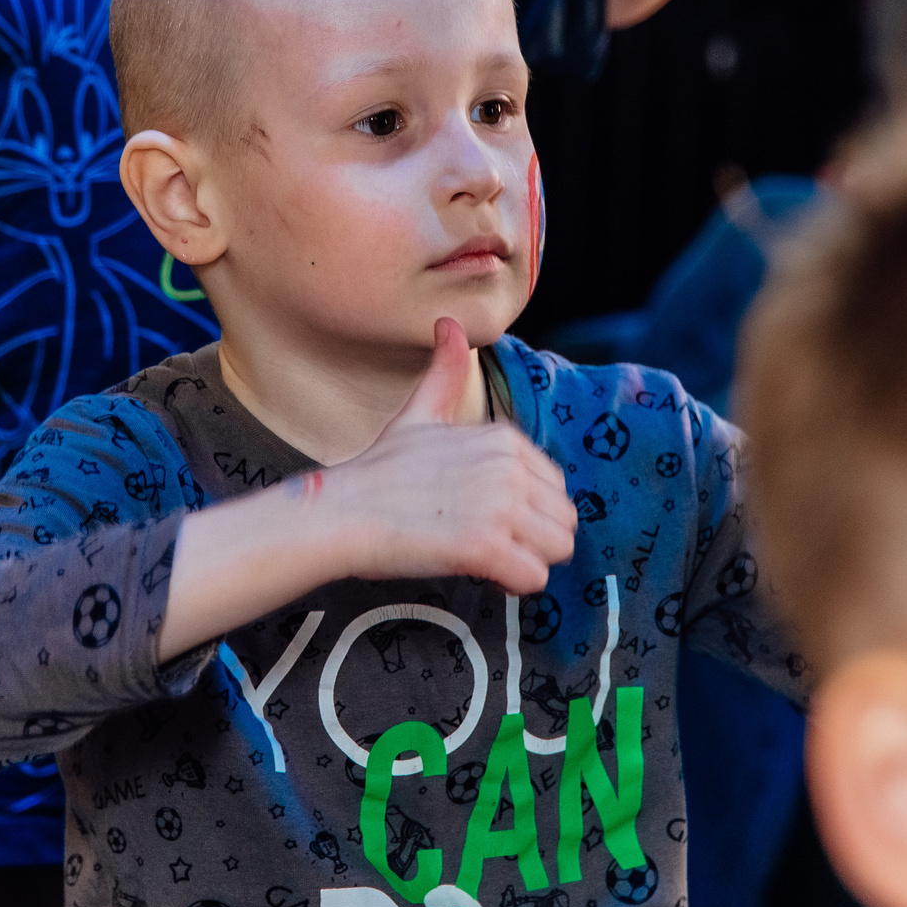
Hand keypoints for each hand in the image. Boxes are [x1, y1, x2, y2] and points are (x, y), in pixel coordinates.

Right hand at [318, 319, 577, 594]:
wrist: (342, 511)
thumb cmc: (380, 472)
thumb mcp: (419, 412)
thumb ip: (444, 371)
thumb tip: (448, 324)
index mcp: (504, 439)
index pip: (556, 489)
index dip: (524, 511)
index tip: (482, 514)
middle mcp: (509, 468)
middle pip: (564, 521)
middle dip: (532, 539)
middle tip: (485, 539)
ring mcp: (499, 506)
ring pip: (558, 550)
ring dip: (526, 561)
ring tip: (485, 555)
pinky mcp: (485, 546)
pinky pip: (534, 578)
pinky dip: (512, 582)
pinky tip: (480, 571)